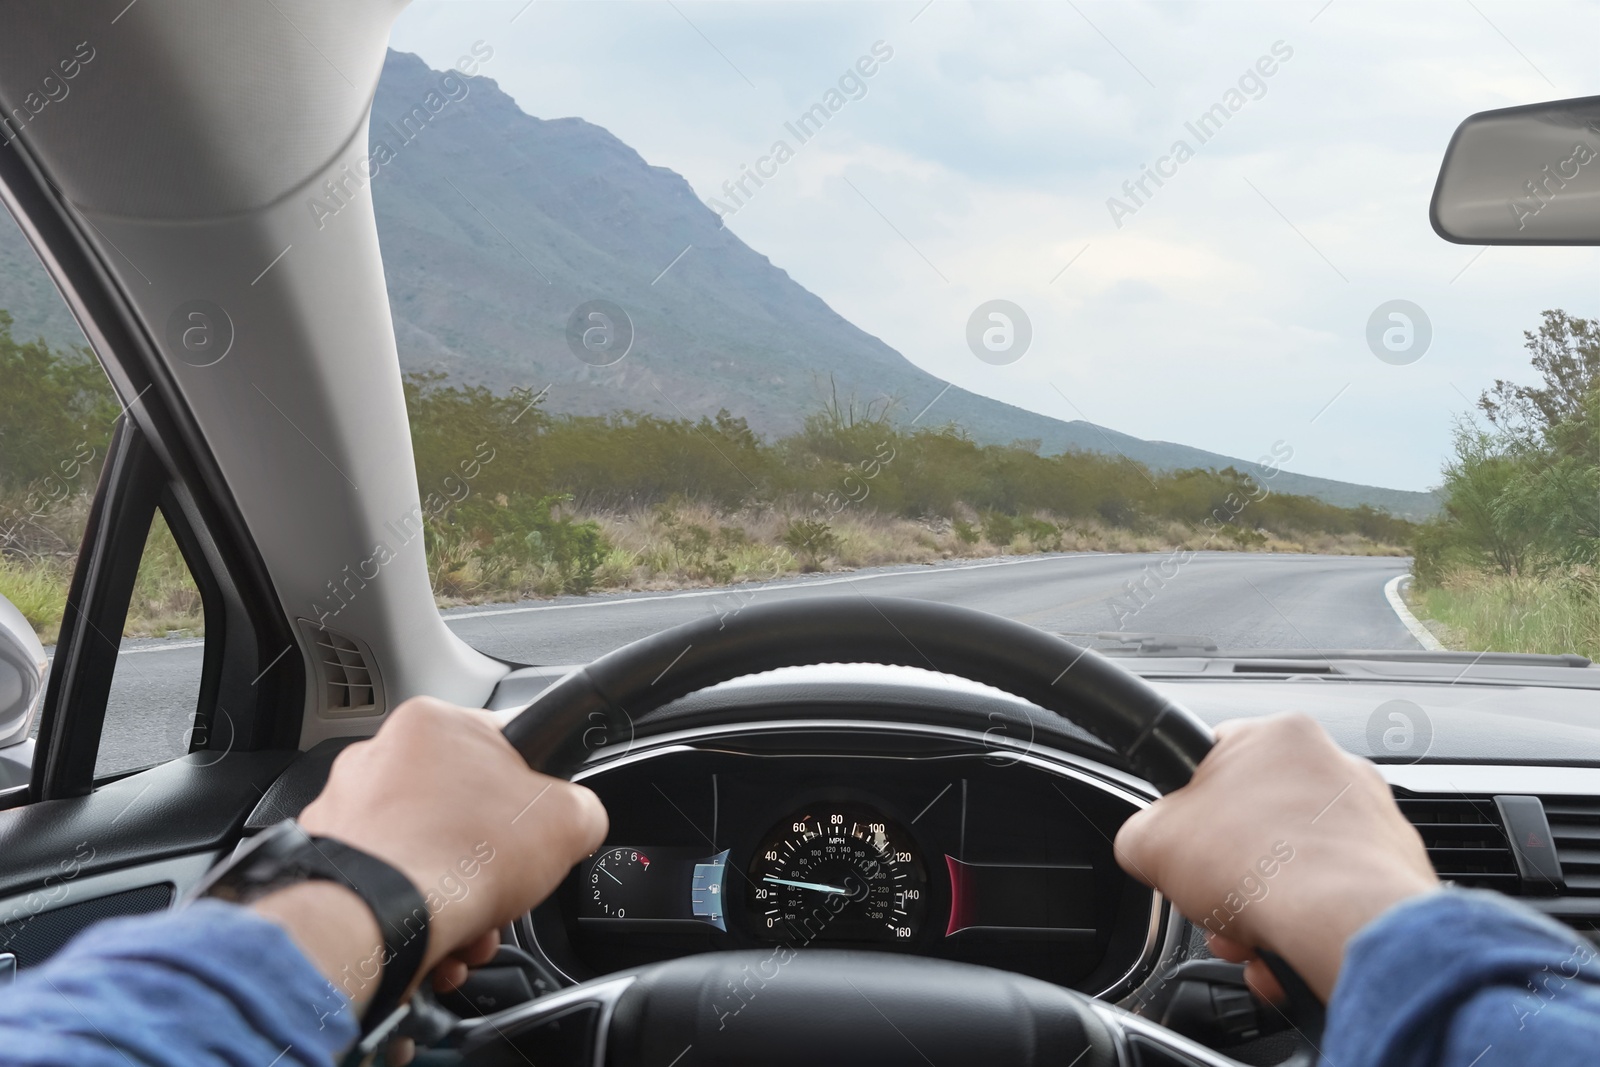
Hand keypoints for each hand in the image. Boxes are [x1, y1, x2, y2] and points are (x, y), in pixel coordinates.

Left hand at [253, 697, 607, 1012]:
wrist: (381, 920)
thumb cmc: (462, 856)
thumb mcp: (569, 820)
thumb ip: (582, 808)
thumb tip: (578, 821)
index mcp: (433, 724)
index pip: (500, 747)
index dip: (528, 796)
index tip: (534, 828)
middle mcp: (376, 756)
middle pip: (459, 810)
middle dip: (488, 861)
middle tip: (506, 889)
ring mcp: (342, 809)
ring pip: (422, 854)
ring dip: (456, 897)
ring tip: (470, 930)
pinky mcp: (323, 862)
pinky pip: (382, 887)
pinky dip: (412, 918)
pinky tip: (435, 943)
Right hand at [1113, 713, 1437, 1001]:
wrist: (1344, 923)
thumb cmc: (1261, 865)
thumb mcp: (1150, 842)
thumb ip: (1140, 835)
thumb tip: (1146, 849)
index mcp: (1278, 736)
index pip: (1214, 760)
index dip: (1188, 809)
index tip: (1184, 842)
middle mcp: (1334, 764)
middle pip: (1255, 822)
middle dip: (1227, 874)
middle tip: (1210, 902)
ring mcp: (1372, 816)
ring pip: (1295, 866)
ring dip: (1262, 908)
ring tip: (1246, 939)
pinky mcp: (1397, 867)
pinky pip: (1334, 896)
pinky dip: (1305, 928)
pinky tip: (1283, 955)